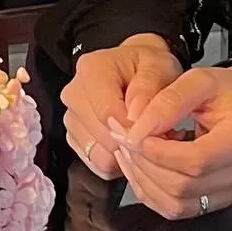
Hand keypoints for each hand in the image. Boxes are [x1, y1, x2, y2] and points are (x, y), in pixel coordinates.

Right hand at [61, 35, 181, 179]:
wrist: (137, 70)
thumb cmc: (148, 67)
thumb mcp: (159, 67)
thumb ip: (148, 90)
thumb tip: (135, 119)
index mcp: (91, 69)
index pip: (107, 112)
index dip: (135, 128)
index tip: (155, 129)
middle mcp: (74, 93)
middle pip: (103, 136)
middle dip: (133, 141)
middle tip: (154, 131)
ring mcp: (71, 117)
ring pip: (100, 155)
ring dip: (126, 154)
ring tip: (141, 135)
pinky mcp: (74, 137)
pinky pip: (97, 163)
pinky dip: (117, 161)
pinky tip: (128, 143)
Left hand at [114, 63, 231, 219]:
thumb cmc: (225, 91)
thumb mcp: (198, 79)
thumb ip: (168, 102)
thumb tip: (137, 130)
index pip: (195, 160)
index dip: (157, 151)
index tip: (131, 133)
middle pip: (182, 186)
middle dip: (144, 163)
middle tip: (122, 136)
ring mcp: (230, 191)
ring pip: (175, 203)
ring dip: (142, 178)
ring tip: (128, 149)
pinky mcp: (215, 200)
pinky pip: (175, 208)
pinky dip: (149, 190)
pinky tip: (138, 165)